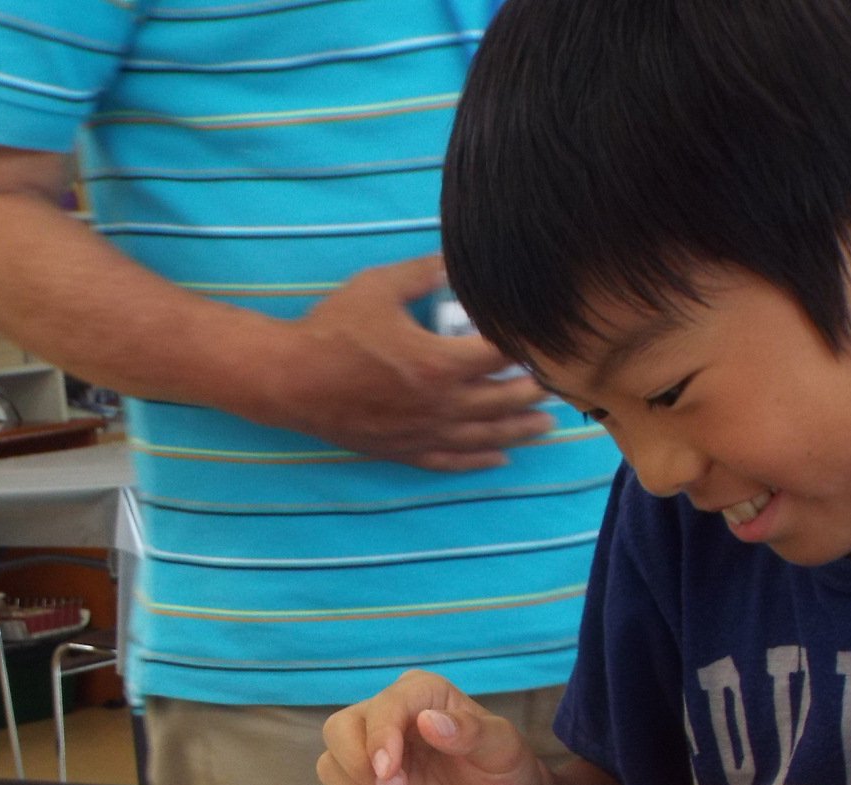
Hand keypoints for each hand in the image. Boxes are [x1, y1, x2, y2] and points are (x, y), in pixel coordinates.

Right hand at [262, 254, 554, 469]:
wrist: (289, 381)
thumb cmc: (331, 331)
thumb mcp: (379, 287)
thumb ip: (425, 273)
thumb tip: (457, 257)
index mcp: (438, 362)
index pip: (499, 356)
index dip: (525, 347)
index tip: (542, 339)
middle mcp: (439, 404)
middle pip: (503, 401)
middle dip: (534, 392)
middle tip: (560, 383)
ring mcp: (423, 432)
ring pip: (485, 437)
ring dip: (519, 431)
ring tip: (546, 427)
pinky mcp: (405, 450)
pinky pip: (451, 460)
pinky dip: (479, 460)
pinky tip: (500, 458)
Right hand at [318, 670, 555, 784]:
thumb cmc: (503, 769)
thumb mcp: (501, 747)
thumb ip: (471, 731)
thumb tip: (429, 721)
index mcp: (419, 695)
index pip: (382, 706)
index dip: (379, 738)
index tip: (391, 774)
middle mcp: (385, 718)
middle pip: (338, 731)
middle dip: (360, 768)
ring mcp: (368, 756)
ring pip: (329, 767)